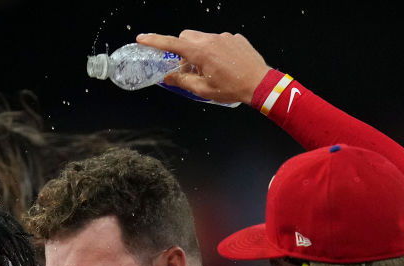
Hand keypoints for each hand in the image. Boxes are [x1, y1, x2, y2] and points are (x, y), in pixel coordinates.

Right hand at [136, 30, 269, 105]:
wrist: (260, 83)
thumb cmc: (233, 88)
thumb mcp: (204, 90)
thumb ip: (183, 81)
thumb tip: (169, 77)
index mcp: (201, 52)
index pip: (172, 43)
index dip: (155, 41)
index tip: (142, 39)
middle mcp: (211, 39)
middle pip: (187, 37)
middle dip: (182, 49)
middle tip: (187, 67)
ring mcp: (225, 37)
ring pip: (203, 39)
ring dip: (200, 51)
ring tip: (210, 69)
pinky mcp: (236, 38)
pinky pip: (219, 40)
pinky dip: (216, 50)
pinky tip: (224, 65)